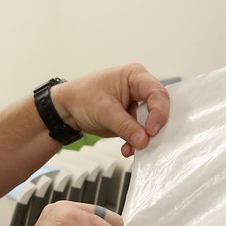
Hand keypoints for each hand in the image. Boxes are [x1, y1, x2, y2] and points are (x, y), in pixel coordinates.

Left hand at [50, 64, 170, 157]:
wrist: (67, 109)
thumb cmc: (82, 97)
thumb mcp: (104, 111)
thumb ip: (126, 126)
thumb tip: (144, 140)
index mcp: (135, 76)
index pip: (157, 93)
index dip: (159, 112)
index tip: (151, 130)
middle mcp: (139, 89)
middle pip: (159, 108)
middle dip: (153, 127)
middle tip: (148, 141)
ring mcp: (136, 104)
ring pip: (151, 123)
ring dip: (144, 138)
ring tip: (133, 148)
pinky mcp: (131, 119)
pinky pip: (140, 132)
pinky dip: (135, 142)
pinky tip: (127, 149)